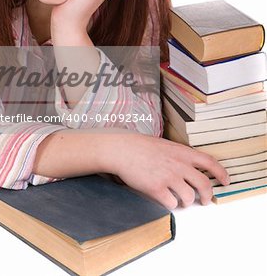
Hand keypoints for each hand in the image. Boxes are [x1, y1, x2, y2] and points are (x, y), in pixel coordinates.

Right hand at [108, 133, 229, 208]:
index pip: (210, 162)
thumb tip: (191, 168)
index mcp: (182, 153)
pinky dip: (171, 204)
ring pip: (189, 197)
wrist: (123, 150)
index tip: (226, 181)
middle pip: (204, 185)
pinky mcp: (157, 188)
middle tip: (205, 200)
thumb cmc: (142, 147)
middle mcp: (179, 165)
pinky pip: (171, 203)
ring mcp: (168, 177)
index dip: (221, 173)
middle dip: (208, 196)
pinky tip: (165, 199)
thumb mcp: (166, 145)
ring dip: (187, 202)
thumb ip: (180, 156)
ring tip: (181, 200)